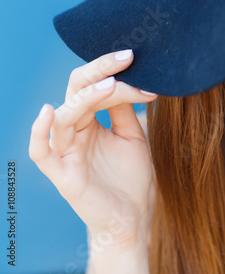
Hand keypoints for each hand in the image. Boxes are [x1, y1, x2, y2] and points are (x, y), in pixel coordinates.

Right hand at [29, 49, 157, 251]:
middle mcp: (75, 131)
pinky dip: (39, 132)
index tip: (136, 60)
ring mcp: (66, 152)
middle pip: (76, 91)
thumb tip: (125, 77)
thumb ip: (124, 109)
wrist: (134, 215)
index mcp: (90, 121)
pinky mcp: (62, 174)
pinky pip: (40, 152)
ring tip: (111, 84)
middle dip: (99, 72)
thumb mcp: (132, 136)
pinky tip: (50, 111)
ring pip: (64, 115)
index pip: (93, 86)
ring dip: (85, 97)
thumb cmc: (132, 177)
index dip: (112, 72)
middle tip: (125, 57)